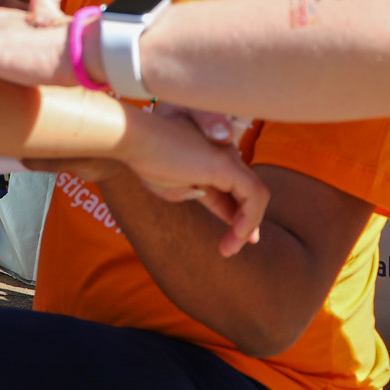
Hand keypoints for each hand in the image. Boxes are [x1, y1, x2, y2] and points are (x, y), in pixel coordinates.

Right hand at [115, 106, 269, 255]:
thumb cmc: (145, 161)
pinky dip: (251, 219)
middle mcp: (223, 156)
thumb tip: (202, 192)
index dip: (236, 216)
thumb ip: (190, 191)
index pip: (233, 191)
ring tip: (230, 248)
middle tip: (235, 247)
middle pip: (247, 193)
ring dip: (248, 226)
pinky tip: (238, 235)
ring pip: (256, 195)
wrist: (133, 140)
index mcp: (210, 161)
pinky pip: (254, 196)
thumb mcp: (171, 186)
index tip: (233, 241)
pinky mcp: (227, 165)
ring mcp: (228, 158)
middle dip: (247, 223)